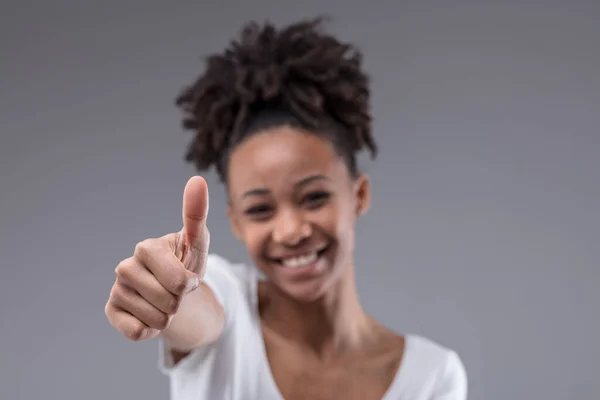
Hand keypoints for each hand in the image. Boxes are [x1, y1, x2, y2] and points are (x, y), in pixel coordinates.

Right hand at [105, 176, 209, 340]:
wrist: (173, 292)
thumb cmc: (186, 264)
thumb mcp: (198, 242)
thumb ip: (197, 214)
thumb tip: (197, 179)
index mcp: (146, 248)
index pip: (178, 282)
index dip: (190, 285)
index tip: (188, 277)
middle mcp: (125, 267)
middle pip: (169, 303)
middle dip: (180, 303)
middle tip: (176, 292)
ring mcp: (116, 290)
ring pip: (157, 320)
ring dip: (168, 317)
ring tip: (164, 302)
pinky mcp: (111, 312)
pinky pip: (138, 332)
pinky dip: (151, 330)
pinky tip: (149, 315)